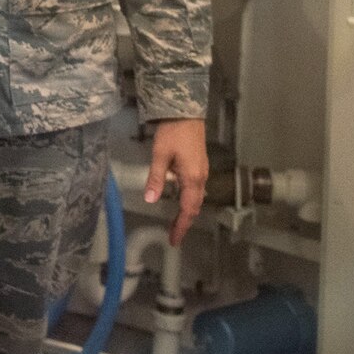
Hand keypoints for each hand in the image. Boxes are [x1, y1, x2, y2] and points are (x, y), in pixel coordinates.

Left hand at [146, 118, 208, 245]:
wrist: (186, 114)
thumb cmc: (173, 133)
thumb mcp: (160, 155)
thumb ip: (156, 178)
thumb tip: (150, 199)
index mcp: (192, 178)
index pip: (187, 209)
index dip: (180, 226)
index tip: (174, 240)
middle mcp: (201, 178)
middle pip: (194, 206)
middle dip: (184, 222)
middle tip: (173, 235)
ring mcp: (202, 172)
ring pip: (196, 199)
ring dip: (187, 212)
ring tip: (176, 223)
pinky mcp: (200, 166)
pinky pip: (196, 190)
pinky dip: (189, 200)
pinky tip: (180, 200)